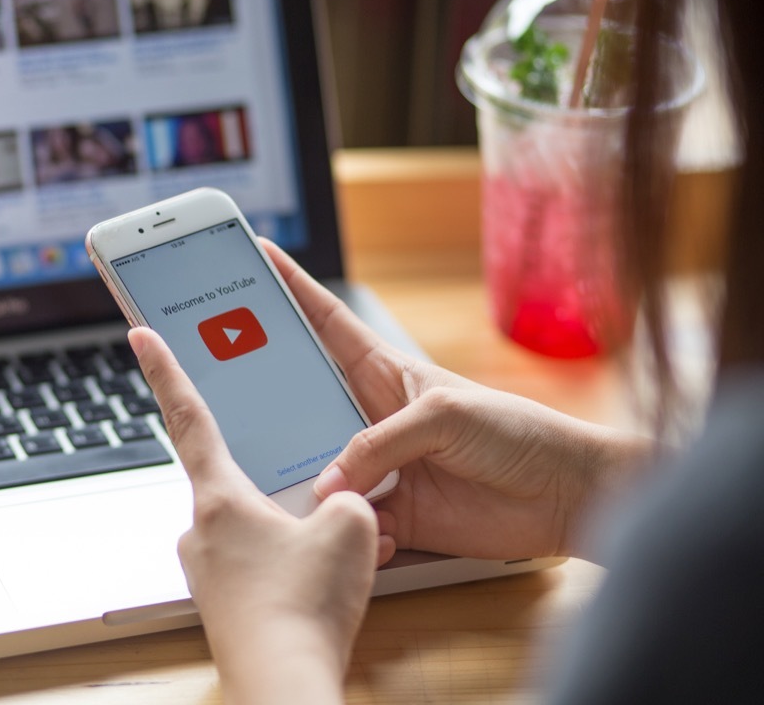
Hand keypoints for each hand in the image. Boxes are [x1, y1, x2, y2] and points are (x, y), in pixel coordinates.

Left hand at [129, 326, 389, 704]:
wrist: (283, 684)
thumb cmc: (304, 604)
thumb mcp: (351, 531)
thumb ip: (349, 500)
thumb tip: (344, 506)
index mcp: (219, 497)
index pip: (188, 415)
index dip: (166, 369)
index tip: (140, 335)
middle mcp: (200, 529)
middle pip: (238, 483)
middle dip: (281, 488)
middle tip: (316, 510)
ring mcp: (207, 571)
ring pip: (255, 530)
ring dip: (294, 535)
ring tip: (337, 560)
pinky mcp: (222, 604)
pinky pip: (258, 568)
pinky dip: (290, 569)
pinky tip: (322, 589)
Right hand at [263, 240, 655, 560]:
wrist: (563, 495)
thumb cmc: (516, 432)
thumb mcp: (442, 415)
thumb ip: (376, 444)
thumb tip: (327, 485)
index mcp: (384, 371)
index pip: (325, 322)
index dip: (290, 289)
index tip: (254, 257)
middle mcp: (372, 417)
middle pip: (303, 402)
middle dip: (267, 399)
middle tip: (225, 392)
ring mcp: (379, 466)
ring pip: (317, 469)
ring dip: (301, 480)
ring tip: (284, 486)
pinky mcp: (391, 514)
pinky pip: (349, 521)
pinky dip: (345, 528)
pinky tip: (354, 531)